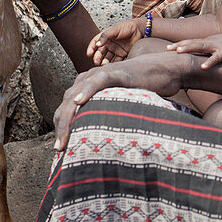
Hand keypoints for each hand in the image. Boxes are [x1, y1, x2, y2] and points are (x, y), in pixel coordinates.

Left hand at [52, 54, 189, 150]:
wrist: (162, 71)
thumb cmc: (141, 92)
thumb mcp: (117, 106)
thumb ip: (105, 116)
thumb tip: (98, 142)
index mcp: (85, 87)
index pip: (65, 109)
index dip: (61, 128)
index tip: (60, 149)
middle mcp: (87, 79)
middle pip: (66, 105)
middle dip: (61, 128)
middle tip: (59, 150)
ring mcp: (99, 74)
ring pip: (76, 95)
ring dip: (67, 117)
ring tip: (64, 139)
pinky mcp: (114, 72)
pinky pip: (97, 82)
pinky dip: (86, 91)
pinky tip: (78, 102)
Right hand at [87, 18, 145, 64]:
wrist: (141, 30)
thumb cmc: (127, 27)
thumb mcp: (115, 29)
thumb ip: (105, 36)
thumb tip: (97, 44)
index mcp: (106, 37)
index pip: (95, 42)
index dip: (91, 48)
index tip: (88, 54)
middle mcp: (110, 44)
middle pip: (100, 52)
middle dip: (97, 58)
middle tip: (96, 62)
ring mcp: (116, 50)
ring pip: (107, 58)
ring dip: (104, 62)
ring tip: (104, 66)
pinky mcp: (123, 54)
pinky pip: (116, 61)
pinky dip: (114, 64)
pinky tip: (112, 66)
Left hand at [167, 30, 221, 68]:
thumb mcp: (218, 47)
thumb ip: (209, 52)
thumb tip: (201, 60)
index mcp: (208, 41)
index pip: (191, 42)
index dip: (179, 44)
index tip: (168, 48)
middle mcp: (210, 42)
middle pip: (192, 43)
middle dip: (179, 46)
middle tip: (167, 49)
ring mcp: (217, 47)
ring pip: (201, 46)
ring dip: (189, 48)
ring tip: (179, 52)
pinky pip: (216, 58)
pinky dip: (209, 62)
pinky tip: (203, 67)